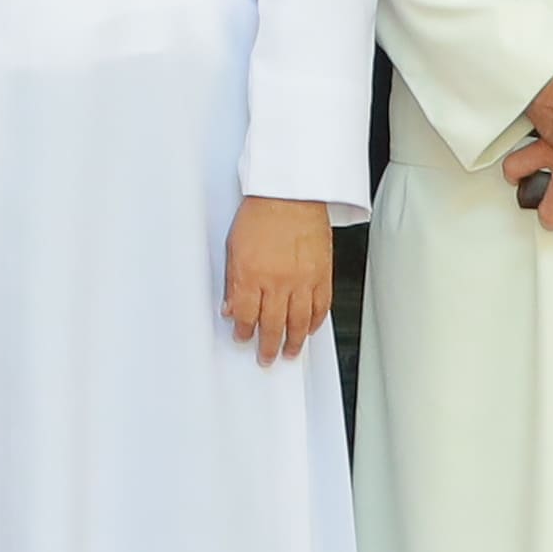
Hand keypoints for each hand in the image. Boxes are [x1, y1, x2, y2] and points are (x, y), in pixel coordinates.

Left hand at [223, 195, 335, 364]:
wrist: (291, 194)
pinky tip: (310, 330)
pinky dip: (315, 322)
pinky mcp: (322, 274)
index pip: (246, 315)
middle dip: (267, 346)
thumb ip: (233, 281)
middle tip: (265, 357)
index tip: (243, 338)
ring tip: (290, 353)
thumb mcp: (233, 246)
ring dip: (293, 342)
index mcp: (250, 274)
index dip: (244, 331)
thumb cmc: (261, 212)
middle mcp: (277, 281)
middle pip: (272, 325)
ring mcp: (302, 280)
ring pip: (298, 322)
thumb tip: (231, 307)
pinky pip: (320, 307)